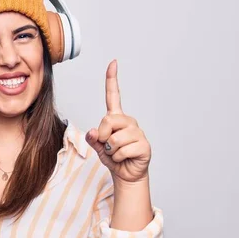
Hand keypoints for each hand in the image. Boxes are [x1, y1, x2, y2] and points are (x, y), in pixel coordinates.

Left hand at [85, 60, 150, 184]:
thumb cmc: (113, 158)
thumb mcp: (98, 147)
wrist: (126, 174)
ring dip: (111, 150)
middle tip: (107, 146)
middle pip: (109, 120)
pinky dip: (118, 158)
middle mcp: (128, 122)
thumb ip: (93, 139)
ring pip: (114, 139)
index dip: (112, 80)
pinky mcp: (144, 145)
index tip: (113, 63)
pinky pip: (122, 150)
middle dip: (102, 136)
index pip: (113, 96)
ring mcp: (138, 133)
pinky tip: (125, 158)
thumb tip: (94, 132)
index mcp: (116, 118)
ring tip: (117, 153)